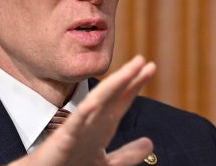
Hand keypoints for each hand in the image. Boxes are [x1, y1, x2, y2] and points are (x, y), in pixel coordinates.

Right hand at [9, 55, 156, 165]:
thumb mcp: (107, 163)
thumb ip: (128, 154)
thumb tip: (150, 144)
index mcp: (103, 125)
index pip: (122, 99)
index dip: (136, 84)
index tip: (150, 67)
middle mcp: (92, 121)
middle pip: (112, 95)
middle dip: (127, 77)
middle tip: (142, 60)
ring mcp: (78, 128)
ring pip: (97, 102)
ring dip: (112, 86)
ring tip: (127, 72)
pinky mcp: (64, 139)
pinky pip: (74, 125)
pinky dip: (84, 113)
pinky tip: (94, 103)